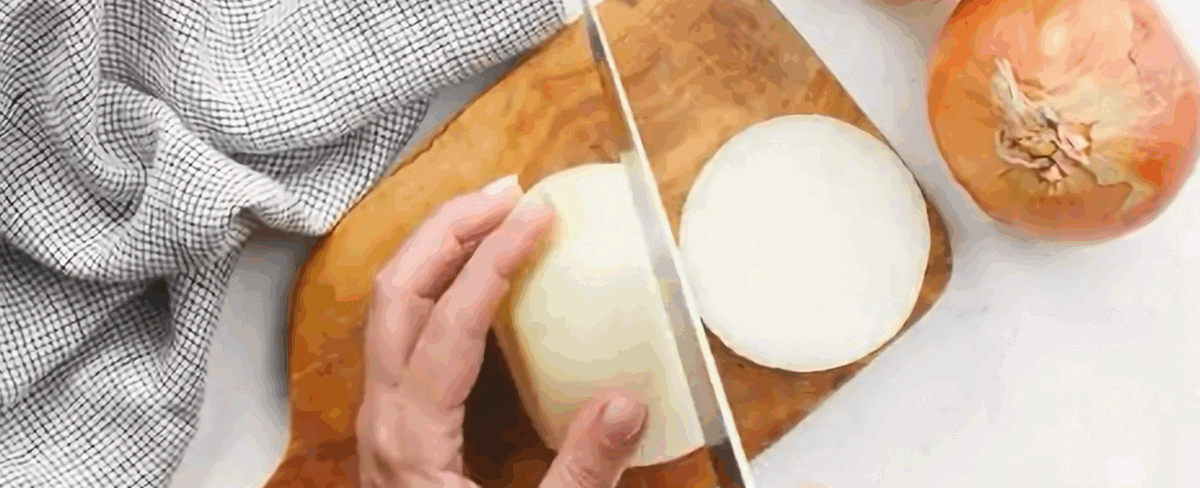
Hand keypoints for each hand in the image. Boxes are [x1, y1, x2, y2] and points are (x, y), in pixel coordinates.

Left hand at [356, 174, 649, 487]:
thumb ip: (582, 473)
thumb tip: (626, 402)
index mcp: (413, 439)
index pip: (448, 323)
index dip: (493, 260)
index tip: (538, 217)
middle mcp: (383, 416)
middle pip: (396, 291)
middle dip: (450, 229)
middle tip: (511, 193)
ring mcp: (380, 415)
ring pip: (389, 304)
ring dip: (437, 249)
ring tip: (494, 215)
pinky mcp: (392, 420)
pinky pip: (401, 328)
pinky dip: (436, 284)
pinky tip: (477, 278)